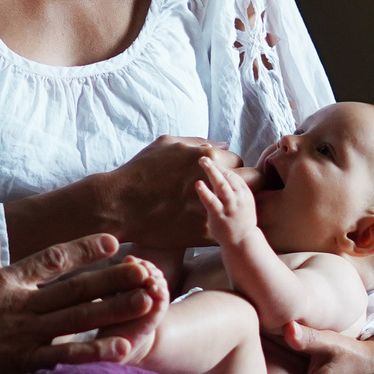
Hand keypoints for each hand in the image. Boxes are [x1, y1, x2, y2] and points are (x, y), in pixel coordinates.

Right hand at [0, 225, 168, 373]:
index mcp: (5, 282)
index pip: (52, 259)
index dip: (84, 248)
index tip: (111, 240)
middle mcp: (22, 305)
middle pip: (77, 287)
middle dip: (114, 276)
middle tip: (145, 269)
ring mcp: (26, 334)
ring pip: (79, 317)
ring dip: (115, 309)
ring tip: (147, 301)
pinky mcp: (24, 362)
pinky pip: (66, 355)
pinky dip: (95, 352)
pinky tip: (122, 348)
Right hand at [99, 135, 235, 247]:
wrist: (121, 206)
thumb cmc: (141, 171)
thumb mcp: (168, 144)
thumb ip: (199, 143)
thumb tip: (223, 145)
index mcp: (208, 157)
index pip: (238, 160)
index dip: (230, 167)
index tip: (221, 175)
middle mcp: (215, 181)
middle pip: (252, 180)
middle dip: (244, 184)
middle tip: (231, 191)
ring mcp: (212, 208)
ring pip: (242, 206)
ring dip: (235, 205)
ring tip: (226, 207)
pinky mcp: (205, 231)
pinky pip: (226, 225)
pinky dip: (221, 223)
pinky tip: (212, 222)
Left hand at [194, 153, 258, 248]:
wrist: (242, 241)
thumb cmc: (237, 218)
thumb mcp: (239, 200)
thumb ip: (230, 185)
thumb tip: (219, 168)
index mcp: (243, 191)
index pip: (233, 172)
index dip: (221, 162)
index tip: (208, 153)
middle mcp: (239, 197)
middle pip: (228, 175)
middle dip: (217, 163)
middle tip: (204, 154)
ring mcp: (230, 206)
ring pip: (222, 185)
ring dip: (213, 172)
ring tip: (202, 161)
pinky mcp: (220, 216)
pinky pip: (212, 202)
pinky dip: (205, 192)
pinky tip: (198, 184)